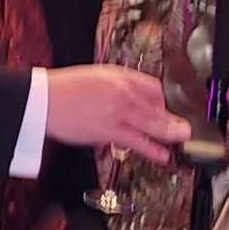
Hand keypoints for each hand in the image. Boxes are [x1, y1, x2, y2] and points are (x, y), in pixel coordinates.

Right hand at [45, 66, 190, 163]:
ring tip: (183, 140)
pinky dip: (152, 149)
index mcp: (119, 75)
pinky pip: (137, 140)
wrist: (42, 100)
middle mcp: (122, 90)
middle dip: (173, 119)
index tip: (167, 111)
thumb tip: (132, 102)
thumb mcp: (96, 78)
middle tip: (186, 129)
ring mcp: (117, 109)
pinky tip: (163, 155)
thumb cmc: (64, 90)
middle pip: (157, 105)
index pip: (153, 87)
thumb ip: (116, 89)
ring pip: (151, 123)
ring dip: (169, 133)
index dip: (163, 102)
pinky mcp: (109, 128)